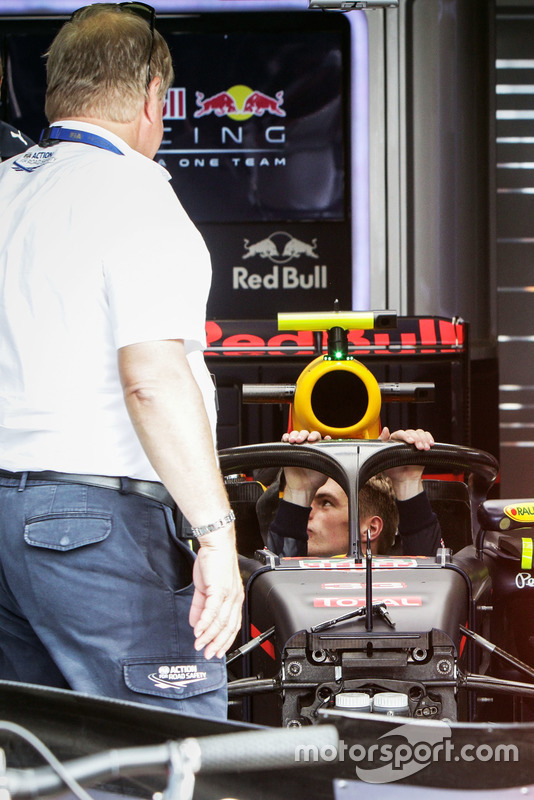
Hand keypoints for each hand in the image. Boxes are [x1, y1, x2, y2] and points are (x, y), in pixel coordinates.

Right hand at [189, 530, 243, 659]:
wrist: (215, 544)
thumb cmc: (213, 562)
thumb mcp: (206, 588)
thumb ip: (200, 607)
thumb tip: (195, 624)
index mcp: (234, 598)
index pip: (233, 625)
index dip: (224, 640)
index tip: (217, 651)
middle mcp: (234, 598)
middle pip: (228, 627)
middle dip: (217, 643)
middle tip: (208, 654)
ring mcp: (228, 594)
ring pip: (220, 621)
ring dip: (208, 636)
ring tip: (199, 644)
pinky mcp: (219, 589)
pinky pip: (212, 611)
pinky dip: (204, 623)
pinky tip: (197, 630)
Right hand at [282, 430, 330, 505]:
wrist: (302, 488)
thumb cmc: (315, 480)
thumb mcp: (326, 467)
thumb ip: (329, 456)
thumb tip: (329, 443)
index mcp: (317, 448)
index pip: (316, 436)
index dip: (314, 436)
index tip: (312, 440)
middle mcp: (307, 446)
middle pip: (305, 433)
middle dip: (303, 435)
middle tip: (301, 441)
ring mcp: (297, 448)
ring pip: (295, 434)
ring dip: (294, 435)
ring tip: (293, 441)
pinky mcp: (287, 451)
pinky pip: (285, 440)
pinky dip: (285, 437)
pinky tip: (286, 439)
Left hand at [379, 427, 434, 499]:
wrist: (404, 479)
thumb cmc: (393, 470)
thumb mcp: (383, 456)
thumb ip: (382, 442)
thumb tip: (385, 429)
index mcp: (393, 440)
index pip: (400, 433)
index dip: (406, 436)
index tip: (411, 442)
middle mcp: (403, 439)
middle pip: (411, 432)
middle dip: (417, 439)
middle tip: (420, 448)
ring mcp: (413, 441)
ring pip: (419, 433)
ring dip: (424, 439)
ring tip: (425, 449)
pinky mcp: (421, 444)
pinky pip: (426, 436)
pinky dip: (429, 438)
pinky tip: (430, 444)